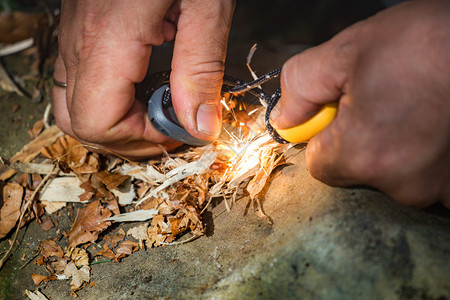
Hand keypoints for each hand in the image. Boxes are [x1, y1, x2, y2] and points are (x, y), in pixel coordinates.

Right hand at [53, 0, 234, 157]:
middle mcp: (81, 40)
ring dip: (117, 122)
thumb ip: (201, 69)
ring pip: (75, 105)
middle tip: (166, 130)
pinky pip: (82, 81)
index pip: (98, 122)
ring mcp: (76, 34)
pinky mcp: (83, 28)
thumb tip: (200, 126)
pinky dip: (111, 99)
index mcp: (109, 38)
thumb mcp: (206, 6)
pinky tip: (144, 85)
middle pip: (79, 123)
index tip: (177, 131)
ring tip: (158, 112)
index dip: (140, 139)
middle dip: (125, 139)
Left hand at [271, 0, 449, 207]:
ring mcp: (437, 189)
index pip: (318, 165)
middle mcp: (401, 184)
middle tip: (385, 102)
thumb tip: (284, 120)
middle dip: (360, 141)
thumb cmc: (426, 43)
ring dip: (396, 150)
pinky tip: (435, 128)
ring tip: (416, 109)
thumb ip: (300, 87)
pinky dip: (425, 158)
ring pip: (392, 176)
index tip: (342, 111)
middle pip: (356, 172)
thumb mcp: (346, 51)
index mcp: (363, 153)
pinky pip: (426, 181)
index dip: (325, 135)